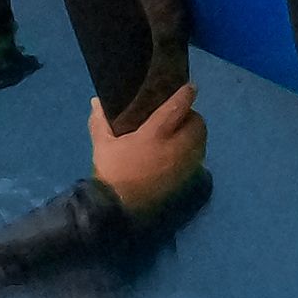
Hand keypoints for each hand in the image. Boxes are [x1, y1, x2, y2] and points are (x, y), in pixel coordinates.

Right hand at [90, 85, 206, 217]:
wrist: (119, 211)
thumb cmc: (111, 174)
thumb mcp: (102, 146)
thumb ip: (101, 122)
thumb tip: (96, 102)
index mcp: (155, 135)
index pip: (176, 108)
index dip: (186, 94)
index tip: (190, 87)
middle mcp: (176, 147)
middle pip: (197, 124)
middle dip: (191, 116)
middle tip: (179, 116)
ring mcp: (184, 165)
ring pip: (200, 141)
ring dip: (194, 134)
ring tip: (180, 134)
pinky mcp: (186, 180)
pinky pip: (197, 159)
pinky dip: (192, 152)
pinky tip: (178, 155)